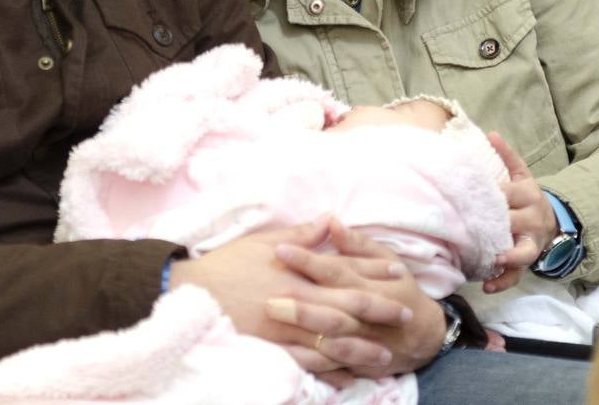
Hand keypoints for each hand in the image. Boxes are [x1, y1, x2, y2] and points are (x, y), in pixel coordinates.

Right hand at [169, 218, 396, 377]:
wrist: (192, 294)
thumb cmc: (227, 264)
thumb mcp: (263, 242)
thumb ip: (302, 234)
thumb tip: (330, 220)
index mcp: (298, 273)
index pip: (345, 273)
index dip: (373, 274)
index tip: (398, 274)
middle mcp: (297, 302)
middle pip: (347, 310)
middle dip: (379, 314)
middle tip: (406, 317)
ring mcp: (286, 330)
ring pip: (333, 343)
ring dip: (362, 349)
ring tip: (385, 355)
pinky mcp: (273, 349)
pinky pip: (307, 365)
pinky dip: (328, 372)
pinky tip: (346, 378)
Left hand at [269, 218, 446, 378]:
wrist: (423, 333)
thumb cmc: (399, 288)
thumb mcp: (386, 259)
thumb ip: (357, 244)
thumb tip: (331, 222)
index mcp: (371, 283)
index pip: (335, 270)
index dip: (308, 260)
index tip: (280, 249)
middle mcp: (366, 314)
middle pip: (331, 306)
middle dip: (299, 300)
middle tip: (266, 293)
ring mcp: (364, 341)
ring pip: (332, 338)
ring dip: (303, 329)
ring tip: (273, 316)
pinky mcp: (360, 363)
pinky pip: (335, 365)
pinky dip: (315, 361)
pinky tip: (290, 351)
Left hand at [484, 132, 557, 293]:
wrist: (552, 221)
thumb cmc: (526, 197)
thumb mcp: (522, 174)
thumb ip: (507, 156)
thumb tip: (491, 133)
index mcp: (527, 195)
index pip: (509, 194)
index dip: (493, 195)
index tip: (471, 196)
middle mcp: (531, 219)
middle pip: (515, 221)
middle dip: (498, 225)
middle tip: (475, 227)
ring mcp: (530, 242)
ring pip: (522, 252)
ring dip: (507, 258)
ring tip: (491, 262)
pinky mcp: (527, 261)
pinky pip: (518, 275)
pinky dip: (503, 282)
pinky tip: (487, 286)